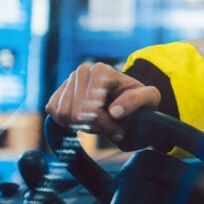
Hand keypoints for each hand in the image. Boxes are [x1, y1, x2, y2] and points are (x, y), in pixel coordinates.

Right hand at [45, 62, 160, 140]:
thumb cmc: (138, 98)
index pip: (92, 109)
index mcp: (101, 71)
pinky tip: (86, 121)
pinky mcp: (58, 94)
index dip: (105, 125)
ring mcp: (68, 82)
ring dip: (82, 126)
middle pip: (76, 114)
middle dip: (95, 127)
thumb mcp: (149, 98)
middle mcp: (82, 72)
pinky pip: (54, 115)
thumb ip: (137, 100)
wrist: (125, 98)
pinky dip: (68, 124)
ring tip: (99, 123)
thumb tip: (115, 111)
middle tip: (110, 129)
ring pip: (63, 116)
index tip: (119, 131)